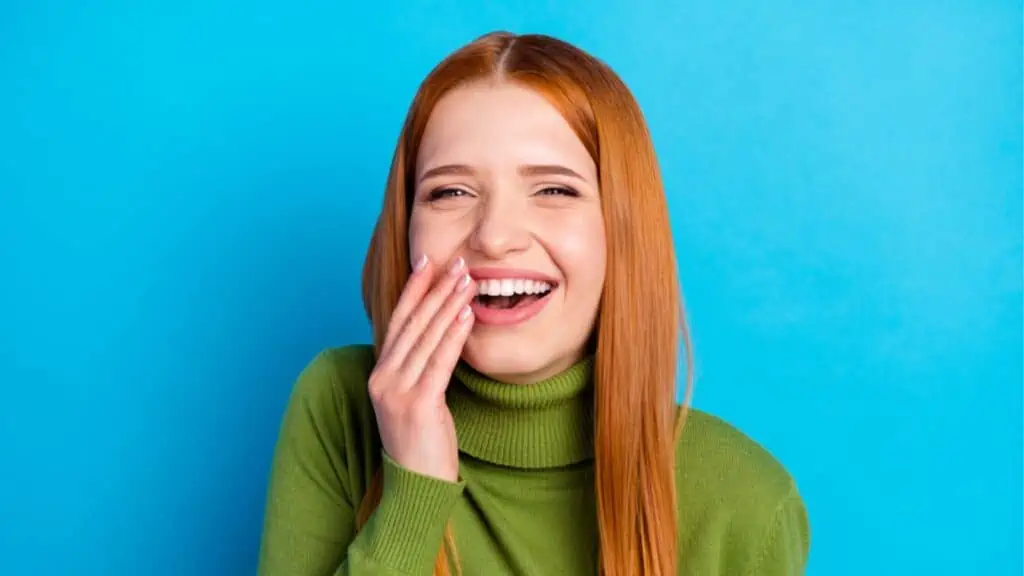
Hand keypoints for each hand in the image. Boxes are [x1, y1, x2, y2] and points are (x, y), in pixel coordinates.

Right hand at [368, 255, 475, 481]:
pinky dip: (454, 334)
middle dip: (436, 289)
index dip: (413, 289)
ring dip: (449, 304)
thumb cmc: (422, 443)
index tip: (428, 262)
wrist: (416, 487)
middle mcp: (383, 379)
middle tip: (457, 262)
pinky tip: (467, 314)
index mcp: (379, 375)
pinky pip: (439, 361)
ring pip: (426, 337)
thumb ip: (419, 369)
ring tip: (467, 280)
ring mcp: (396, 392)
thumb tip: (439, 335)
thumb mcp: (415, 400)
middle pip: (412, 323)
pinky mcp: (417, 405)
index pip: (397, 322)